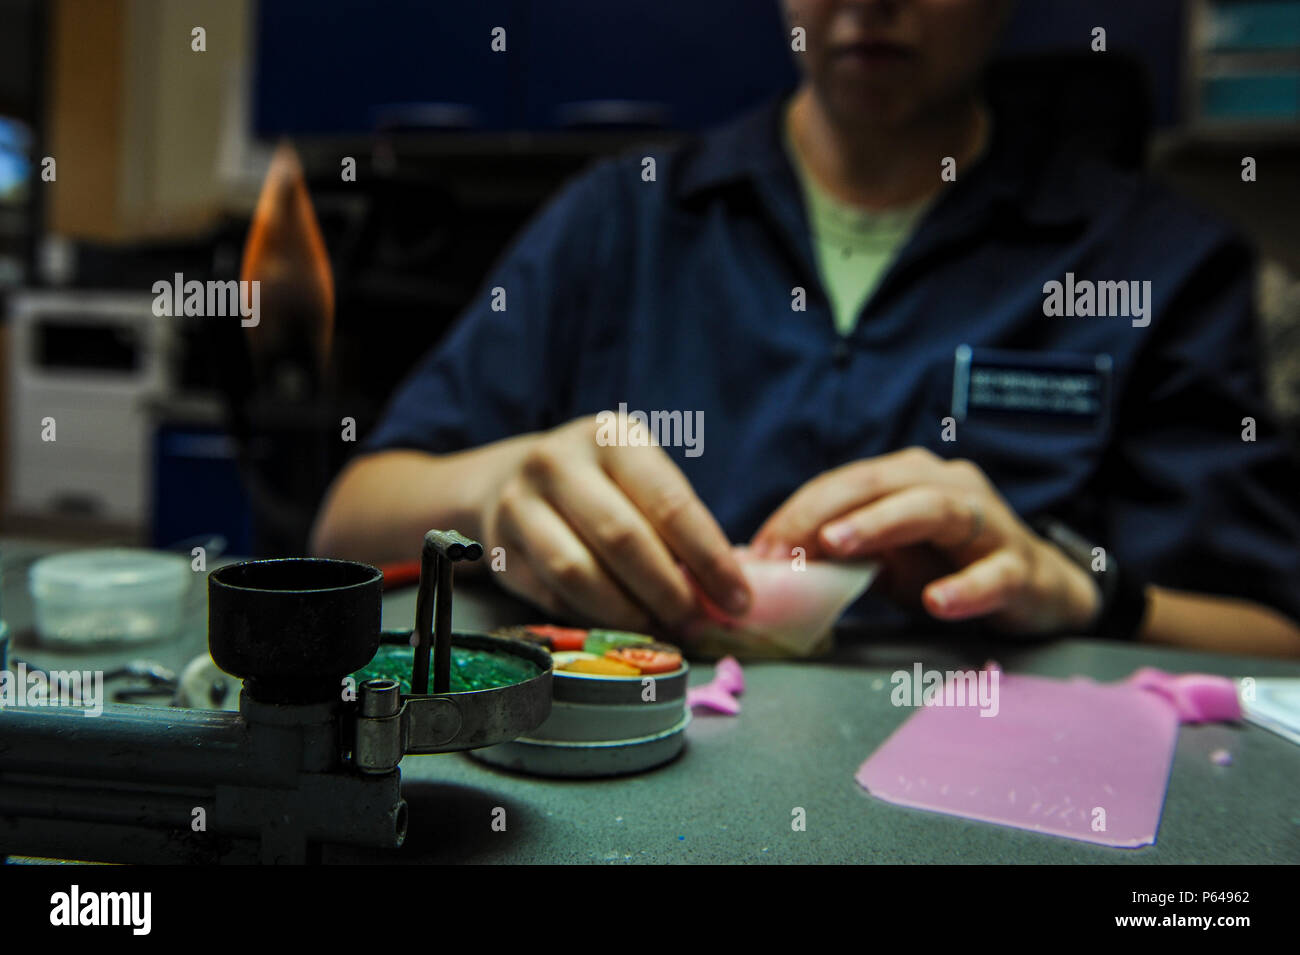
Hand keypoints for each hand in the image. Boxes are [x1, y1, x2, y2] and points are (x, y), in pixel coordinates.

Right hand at [479, 414, 750, 630]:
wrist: (511, 478)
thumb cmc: (603, 485)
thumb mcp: (640, 479)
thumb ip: (678, 526)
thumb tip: (725, 594)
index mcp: (610, 437)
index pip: (669, 503)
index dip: (709, 559)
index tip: (738, 600)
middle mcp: (558, 462)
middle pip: (622, 540)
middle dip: (669, 591)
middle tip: (698, 622)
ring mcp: (520, 503)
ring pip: (579, 574)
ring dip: (628, 612)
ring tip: (661, 628)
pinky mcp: (499, 548)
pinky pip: (552, 597)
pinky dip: (593, 620)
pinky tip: (621, 626)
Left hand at [750, 447, 1099, 633]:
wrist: (1036, 589)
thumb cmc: (949, 565)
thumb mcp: (889, 558)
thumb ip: (842, 553)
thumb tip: (773, 561)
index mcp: (910, 478)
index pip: (845, 483)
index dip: (798, 512)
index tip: (759, 548)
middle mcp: (948, 485)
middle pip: (879, 484)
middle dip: (824, 512)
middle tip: (784, 546)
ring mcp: (989, 522)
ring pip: (934, 509)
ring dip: (881, 525)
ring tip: (839, 545)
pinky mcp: (1020, 566)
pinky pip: (993, 574)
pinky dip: (965, 587)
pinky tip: (938, 602)